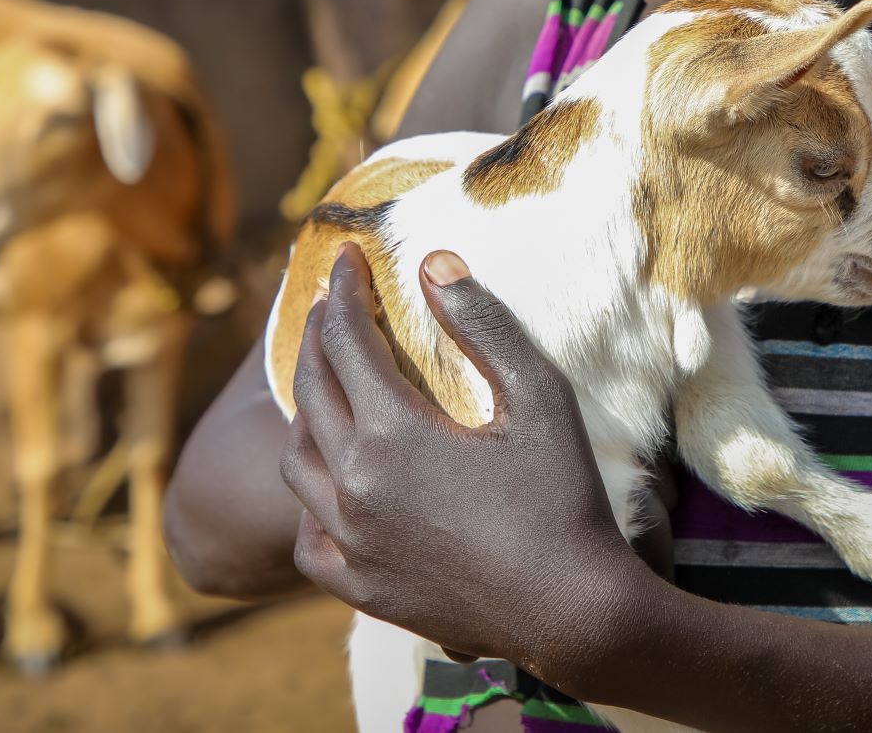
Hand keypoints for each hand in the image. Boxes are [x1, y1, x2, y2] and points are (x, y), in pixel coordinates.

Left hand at [279, 247, 648, 680]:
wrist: (573, 612)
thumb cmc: (564, 497)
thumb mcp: (538, 396)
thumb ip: (483, 324)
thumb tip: (434, 263)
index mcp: (391, 433)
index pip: (348, 341)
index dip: (347, 292)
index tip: (349, 259)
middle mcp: (354, 486)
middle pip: (312, 391)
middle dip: (318, 337)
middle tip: (334, 305)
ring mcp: (352, 543)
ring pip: (298, 463)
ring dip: (304, 412)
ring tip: (325, 384)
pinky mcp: (364, 589)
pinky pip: (309, 542)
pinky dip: (309, 506)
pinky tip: (329, 491)